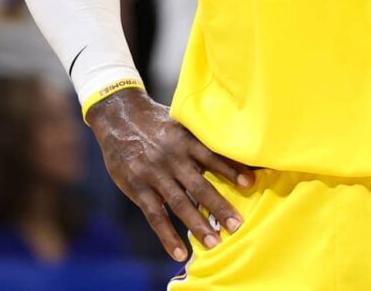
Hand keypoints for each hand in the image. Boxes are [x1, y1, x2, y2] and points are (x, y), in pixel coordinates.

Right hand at [87, 88, 254, 261]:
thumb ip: (202, 138)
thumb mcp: (181, 123)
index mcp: (185, 140)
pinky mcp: (138, 188)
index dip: (231, 169)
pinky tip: (180, 253)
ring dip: (197, 225)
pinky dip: (167, 236)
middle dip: (219, 206)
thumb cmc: (157, 122)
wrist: (119, 117)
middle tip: (237, 225)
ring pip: (179, 204)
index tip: (251, 182)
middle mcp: (172, 158)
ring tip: (214, 243)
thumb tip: (235, 147)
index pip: (212, 156)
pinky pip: (155, 216)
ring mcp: (154, 175)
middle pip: (199, 186)